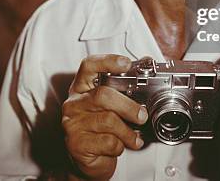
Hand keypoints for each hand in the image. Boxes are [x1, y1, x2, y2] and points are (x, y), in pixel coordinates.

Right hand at [62, 54, 147, 179]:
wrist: (88, 158)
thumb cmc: (100, 128)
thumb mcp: (111, 103)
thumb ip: (125, 84)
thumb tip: (147, 62)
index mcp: (82, 87)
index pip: (89, 66)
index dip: (107, 61)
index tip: (126, 64)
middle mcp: (74, 103)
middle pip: (103, 95)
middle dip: (128, 106)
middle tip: (142, 115)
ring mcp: (73, 123)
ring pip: (108, 120)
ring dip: (128, 132)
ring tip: (134, 137)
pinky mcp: (77, 144)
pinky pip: (107, 141)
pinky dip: (119, 145)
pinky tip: (119, 146)